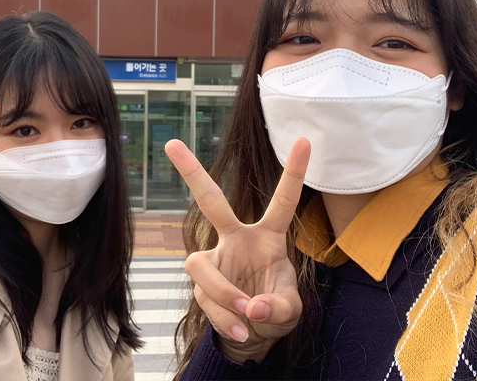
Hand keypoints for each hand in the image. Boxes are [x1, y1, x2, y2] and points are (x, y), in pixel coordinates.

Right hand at [164, 138, 309, 363]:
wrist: (253, 336)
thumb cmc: (275, 309)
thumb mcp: (290, 310)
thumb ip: (279, 307)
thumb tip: (253, 306)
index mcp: (266, 237)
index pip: (281, 201)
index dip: (293, 172)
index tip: (303, 140)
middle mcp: (235, 240)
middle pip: (210, 201)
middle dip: (191, 172)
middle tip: (172, 144)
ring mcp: (214, 260)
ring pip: (200, 265)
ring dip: (224, 293)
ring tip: (248, 313)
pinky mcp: (200, 285)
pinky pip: (205, 298)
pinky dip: (226, 318)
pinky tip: (242, 330)